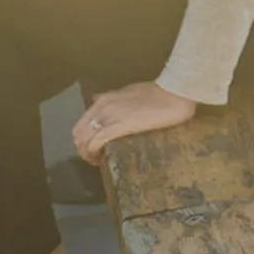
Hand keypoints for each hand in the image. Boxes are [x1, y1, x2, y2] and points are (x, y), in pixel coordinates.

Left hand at [73, 81, 196, 164]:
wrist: (174, 93)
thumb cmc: (161, 94)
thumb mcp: (133, 92)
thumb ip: (119, 101)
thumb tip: (110, 107)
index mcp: (105, 100)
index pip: (82, 123)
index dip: (85, 139)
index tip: (96, 147)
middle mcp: (102, 107)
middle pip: (78, 134)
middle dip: (84, 149)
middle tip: (97, 157)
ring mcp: (109, 117)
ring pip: (83, 141)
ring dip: (88, 154)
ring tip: (100, 161)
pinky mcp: (118, 127)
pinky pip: (96, 143)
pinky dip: (94, 154)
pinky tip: (102, 160)